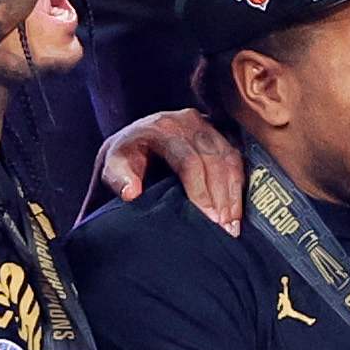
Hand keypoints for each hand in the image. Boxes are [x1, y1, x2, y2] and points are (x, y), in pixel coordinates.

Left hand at [93, 106, 243, 229]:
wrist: (135, 139)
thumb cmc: (124, 157)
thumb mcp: (111, 166)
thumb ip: (117, 177)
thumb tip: (132, 192)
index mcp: (161, 127)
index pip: (190, 160)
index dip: (201, 191)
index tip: (208, 218)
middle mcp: (188, 121)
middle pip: (215, 160)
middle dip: (222, 197)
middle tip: (226, 228)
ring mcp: (207, 124)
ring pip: (231, 159)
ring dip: (234, 193)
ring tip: (233, 224)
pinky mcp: (219, 132)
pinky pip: (237, 158)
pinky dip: (239, 185)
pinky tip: (236, 209)